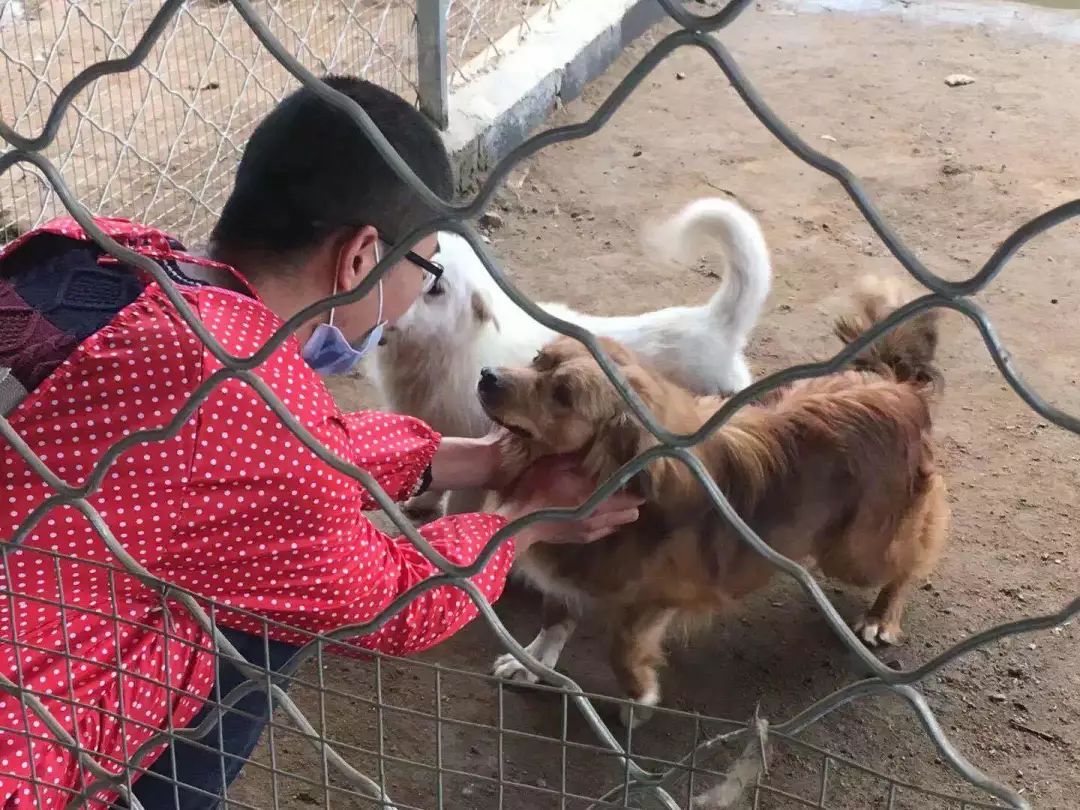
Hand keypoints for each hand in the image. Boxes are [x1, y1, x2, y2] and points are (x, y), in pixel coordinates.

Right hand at [498, 455, 642, 547]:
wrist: (516, 521)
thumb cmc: (535, 489)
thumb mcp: (555, 465)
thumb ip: (577, 460)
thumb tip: (595, 450)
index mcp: (595, 498)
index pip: (628, 497)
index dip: (638, 490)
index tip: (645, 481)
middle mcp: (597, 517)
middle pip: (627, 513)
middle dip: (633, 503)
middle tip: (635, 492)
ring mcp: (588, 530)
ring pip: (615, 525)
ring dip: (621, 515)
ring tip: (626, 507)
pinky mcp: (578, 539)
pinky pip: (601, 532)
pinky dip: (608, 525)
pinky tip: (607, 522)